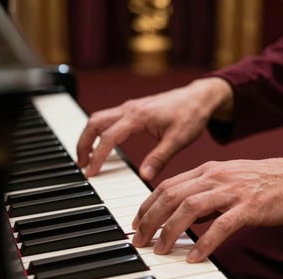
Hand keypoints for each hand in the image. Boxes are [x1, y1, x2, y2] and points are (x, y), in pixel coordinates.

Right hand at [76, 77, 232, 180]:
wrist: (200, 97)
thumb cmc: (191, 115)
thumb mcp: (178, 140)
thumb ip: (159, 158)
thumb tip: (144, 177)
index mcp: (138, 116)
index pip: (109, 137)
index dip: (98, 156)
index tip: (92, 172)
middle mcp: (130, 109)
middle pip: (94, 123)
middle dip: (84, 144)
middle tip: (82, 164)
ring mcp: (131, 107)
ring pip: (99, 119)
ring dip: (89, 136)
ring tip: (87, 156)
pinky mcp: (134, 109)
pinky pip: (108, 118)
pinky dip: (99, 131)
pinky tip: (103, 143)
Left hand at [131, 154, 282, 261]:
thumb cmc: (261, 182)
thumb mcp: (226, 181)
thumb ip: (203, 195)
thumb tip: (182, 215)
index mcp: (206, 171)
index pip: (167, 186)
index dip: (147, 205)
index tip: (136, 223)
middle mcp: (214, 177)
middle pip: (171, 196)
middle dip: (150, 220)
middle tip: (139, 241)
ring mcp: (231, 191)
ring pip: (190, 208)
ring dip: (170, 231)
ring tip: (160, 251)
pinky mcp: (249, 207)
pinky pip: (221, 226)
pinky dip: (204, 243)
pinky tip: (194, 258)